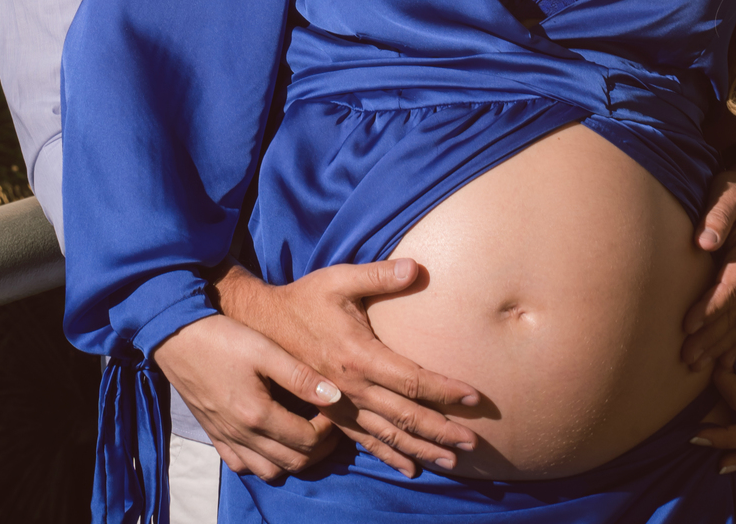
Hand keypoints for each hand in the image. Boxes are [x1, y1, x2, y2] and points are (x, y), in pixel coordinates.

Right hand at [153, 313, 340, 480]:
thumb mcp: (264, 349)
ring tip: (305, 435)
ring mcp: (226, 438)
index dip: (328, 430)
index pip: (307, 441)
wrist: (176, 336)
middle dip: (319, 449)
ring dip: (294, 460)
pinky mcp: (214, 435)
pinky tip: (270, 443)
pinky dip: (262, 463)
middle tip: (329, 427)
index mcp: (257, 415)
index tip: (335, 409)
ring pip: (269, 471)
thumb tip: (335, 396)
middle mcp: (242, 435)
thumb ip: (300, 376)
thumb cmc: (222, 336)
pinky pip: (242, 466)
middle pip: (293, 462)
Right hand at [216, 259, 480, 476]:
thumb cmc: (305, 298)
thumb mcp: (339, 279)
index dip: (445, 390)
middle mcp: (353, 388)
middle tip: (474, 445)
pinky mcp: (333, 414)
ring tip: (451, 463)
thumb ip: (378, 276)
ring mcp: (341, 406)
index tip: (475, 398)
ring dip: (421, 450)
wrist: (261, 325)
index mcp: (359, 355)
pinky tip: (409, 469)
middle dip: (441, 431)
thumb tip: (417, 267)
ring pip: (389, 435)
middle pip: (405, 416)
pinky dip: (390, 455)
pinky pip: (366, 441)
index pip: (412, 379)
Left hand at [681, 163, 735, 371]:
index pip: (730, 287)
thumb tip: (704, 242)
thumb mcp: (728, 194)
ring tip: (696, 365)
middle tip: (687, 356)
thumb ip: (717, 216)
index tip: (688, 324)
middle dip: (711, 337)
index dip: (710, 308)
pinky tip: (723, 361)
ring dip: (721, 346)